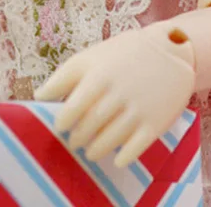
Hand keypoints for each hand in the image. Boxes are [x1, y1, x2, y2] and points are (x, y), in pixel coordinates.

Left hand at [34, 21, 194, 166]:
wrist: (171, 51)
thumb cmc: (122, 54)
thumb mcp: (91, 56)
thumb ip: (65, 76)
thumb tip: (39, 96)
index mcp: (98, 75)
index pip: (72, 107)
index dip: (62, 121)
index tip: (59, 127)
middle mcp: (116, 93)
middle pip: (89, 126)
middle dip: (77, 138)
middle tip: (73, 141)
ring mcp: (137, 109)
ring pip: (109, 140)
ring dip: (95, 150)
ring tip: (89, 151)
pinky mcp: (155, 123)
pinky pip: (135, 149)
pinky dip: (123, 157)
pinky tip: (116, 159)